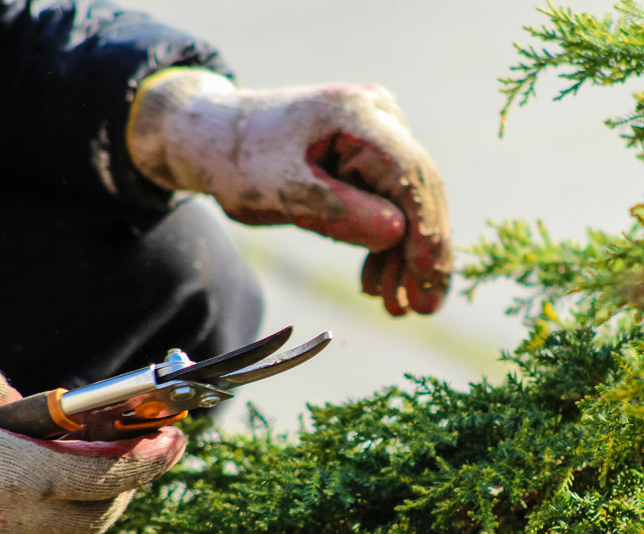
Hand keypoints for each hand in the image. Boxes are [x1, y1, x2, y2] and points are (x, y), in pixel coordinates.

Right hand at [0, 357, 184, 533]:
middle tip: (135, 456)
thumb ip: (0, 385)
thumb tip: (25, 404)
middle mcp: (19, 524)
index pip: (114, 473)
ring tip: (86, 479)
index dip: (154, 458)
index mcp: (26, 476)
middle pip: (101, 514)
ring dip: (86, 511)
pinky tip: (35, 512)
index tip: (179, 440)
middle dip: (127, 485)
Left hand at [127, 69, 451, 315]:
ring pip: (408, 203)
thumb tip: (398, 235)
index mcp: (357, 115)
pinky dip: (385, 245)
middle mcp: (379, 116)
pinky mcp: (371, 156)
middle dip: (422, 253)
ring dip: (403, 257)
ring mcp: (379, 134)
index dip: (426, 230)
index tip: (428, 279)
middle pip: (418, 190)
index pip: (409, 175)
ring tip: (396, 307)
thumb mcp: (282, 192)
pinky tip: (377, 283)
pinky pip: (390, 203)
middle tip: (423, 308)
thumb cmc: (240, 161)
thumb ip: (339, 212)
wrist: (215, 139)